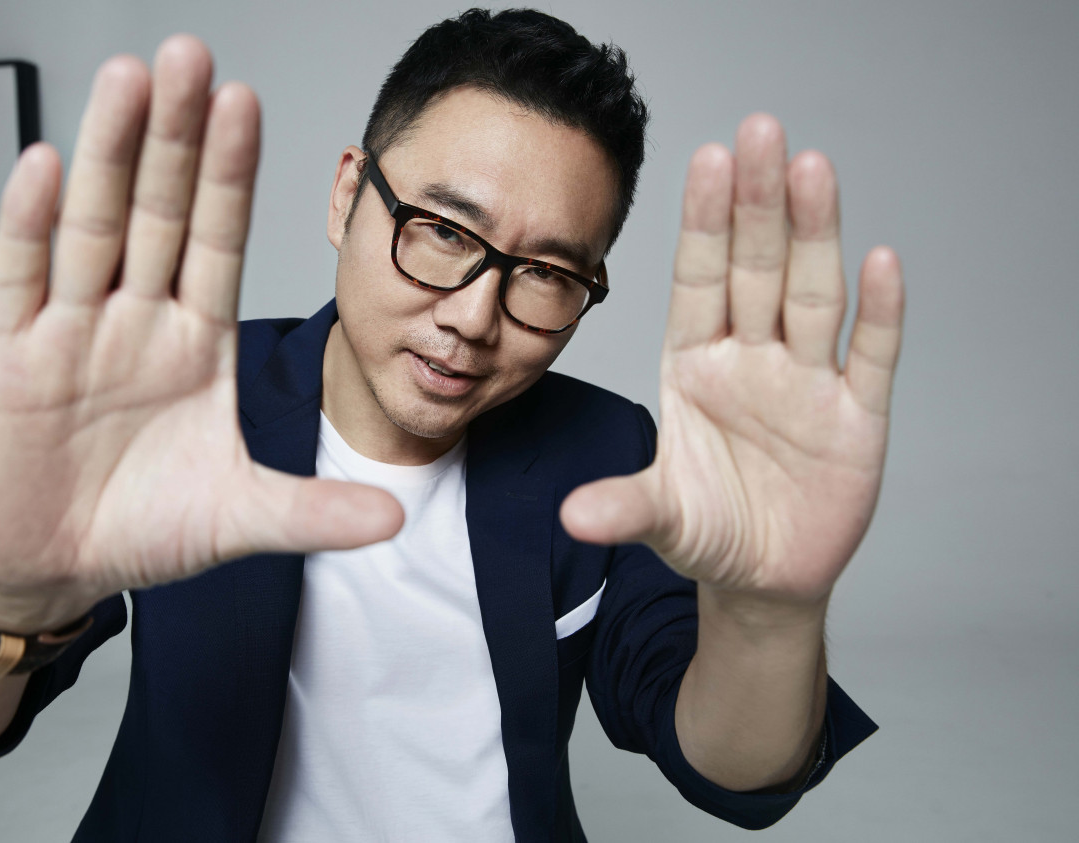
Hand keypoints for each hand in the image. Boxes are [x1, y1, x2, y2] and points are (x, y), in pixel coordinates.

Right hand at [0, 36, 402, 631]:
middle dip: (176, 139)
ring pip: (91, 226)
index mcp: (195, 343)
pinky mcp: (7, 356)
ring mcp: (70, 331)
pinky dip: (29, 225)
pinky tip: (46, 165)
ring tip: (128, 82)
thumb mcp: (238, 517)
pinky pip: (19, 279)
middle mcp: (135, 320)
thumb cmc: (143, 530)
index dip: (230, 176)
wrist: (57, 565)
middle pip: (159, 212)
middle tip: (189, 56)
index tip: (248, 104)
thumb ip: (313, 511)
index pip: (218, 241)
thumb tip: (395, 515)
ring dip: (108, 155)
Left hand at [561, 114, 903, 605]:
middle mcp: (751, 359)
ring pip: (812, 295)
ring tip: (812, 169)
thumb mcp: (662, 518)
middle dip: (758, 204)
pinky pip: (869, 357)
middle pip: (757, 269)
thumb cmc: (708, 528)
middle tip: (762, 130)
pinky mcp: (856, 419)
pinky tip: (881, 262)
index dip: (704, 224)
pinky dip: (878, 314)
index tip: (706, 158)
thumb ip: (625, 507)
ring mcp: (806, 383)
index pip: (699, 280)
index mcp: (696, 364)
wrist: (764, 578)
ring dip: (814, 236)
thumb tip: (574, 517)